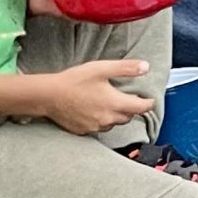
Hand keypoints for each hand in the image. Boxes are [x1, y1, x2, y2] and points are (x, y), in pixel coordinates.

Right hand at [33, 58, 155, 134]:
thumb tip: (145, 67)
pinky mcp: (84, 131)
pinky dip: (101, 121)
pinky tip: (94, 110)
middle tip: (126, 97)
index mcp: (115, 104)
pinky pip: (99, 128)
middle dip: (131, 108)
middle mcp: (108, 119)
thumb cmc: (74, 81)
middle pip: (128, 116)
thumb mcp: (102, 69)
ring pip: (114, 124)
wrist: (48, 96)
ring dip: (116, 115)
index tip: (150, 100)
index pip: (141, 108)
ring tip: (109, 103)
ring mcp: (95, 127)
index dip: (148, 103)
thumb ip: (126, 68)